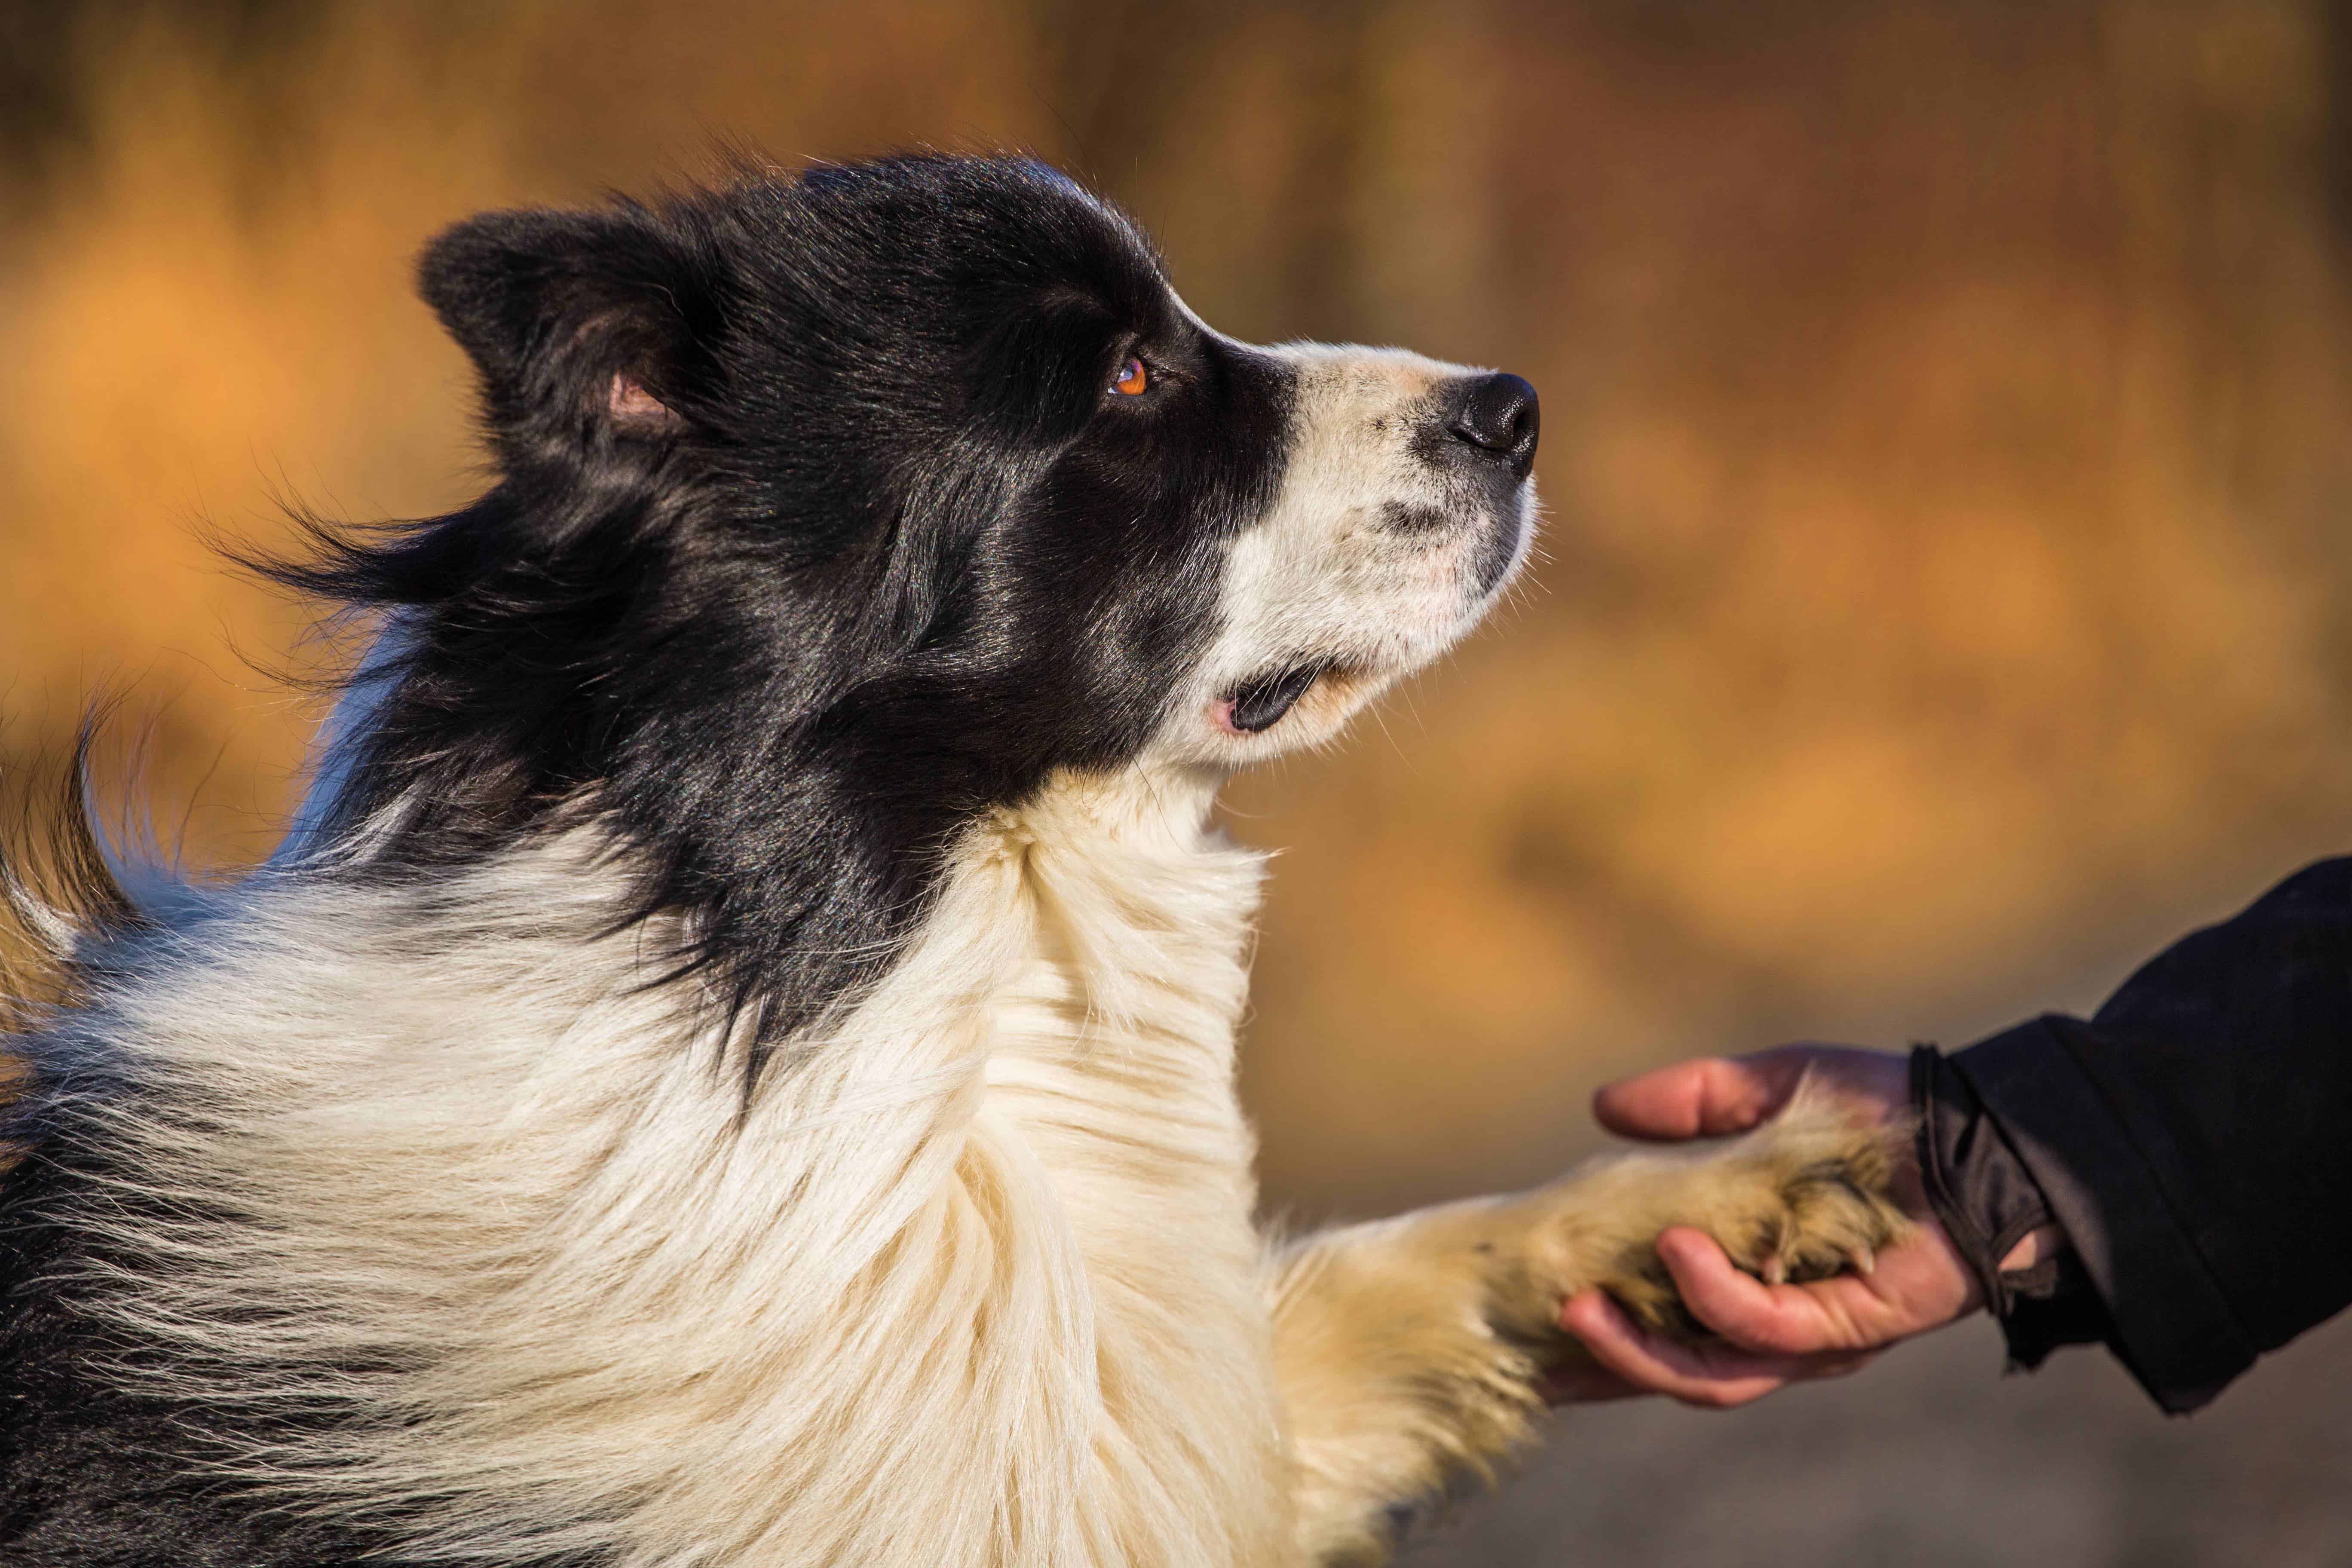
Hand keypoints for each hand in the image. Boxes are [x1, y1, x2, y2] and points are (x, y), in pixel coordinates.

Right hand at [1552, 1045, 2042, 1407]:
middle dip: (1602, 1357)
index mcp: (1745, 1270)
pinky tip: (1677, 1249)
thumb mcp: (1767, 1089)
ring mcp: (1810, 1333)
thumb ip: (1691, 1101)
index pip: (1659, 1318)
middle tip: (1545, 1314)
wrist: (1980, 1127)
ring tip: (1584, 1303)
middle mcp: (1772, 1318)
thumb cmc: (1881, 1108)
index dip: (1598, 1323)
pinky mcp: (1848, 1328)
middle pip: (1671, 1369)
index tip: (1534, 1298)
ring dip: (1637, 1348)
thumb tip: (1602, 1104)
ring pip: (1708, 1375)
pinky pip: (1765, 1332)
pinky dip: (1712, 1297)